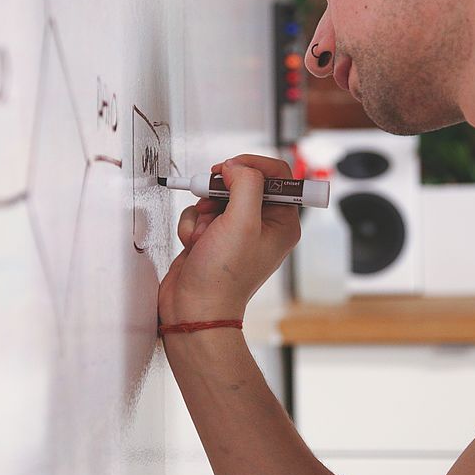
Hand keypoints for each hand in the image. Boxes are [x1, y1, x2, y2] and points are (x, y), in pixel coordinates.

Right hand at [158, 154, 300, 324]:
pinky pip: (200, 213)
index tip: (231, 169)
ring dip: (203, 211)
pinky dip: (192, 224)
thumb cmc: (224, 279)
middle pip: (242, 182)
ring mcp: (236, 232)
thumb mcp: (243, 222)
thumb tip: (235, 167)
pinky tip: (194, 244)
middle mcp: (262, 226)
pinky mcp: (213, 237)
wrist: (194, 309)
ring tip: (203, 235)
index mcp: (282, 222)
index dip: (253, 165)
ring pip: (216, 197)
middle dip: (220, 192)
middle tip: (210, 202)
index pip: (278, 175)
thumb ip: (246, 183)